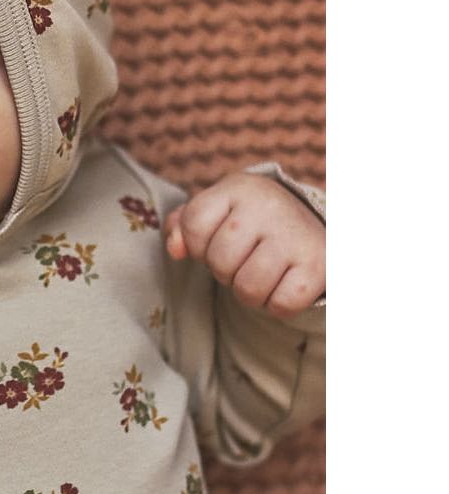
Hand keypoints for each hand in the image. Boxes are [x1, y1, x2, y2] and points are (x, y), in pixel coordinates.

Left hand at [162, 172, 323, 317]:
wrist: (312, 229)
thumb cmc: (251, 223)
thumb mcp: (217, 211)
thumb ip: (183, 226)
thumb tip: (175, 249)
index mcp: (240, 188)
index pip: (194, 224)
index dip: (197, 244)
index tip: (216, 241)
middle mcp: (269, 206)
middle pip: (220, 261)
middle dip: (224, 271)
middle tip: (244, 260)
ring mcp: (296, 236)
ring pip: (248, 288)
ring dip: (249, 292)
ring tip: (261, 273)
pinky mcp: (318, 266)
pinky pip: (280, 304)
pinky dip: (277, 305)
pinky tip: (284, 285)